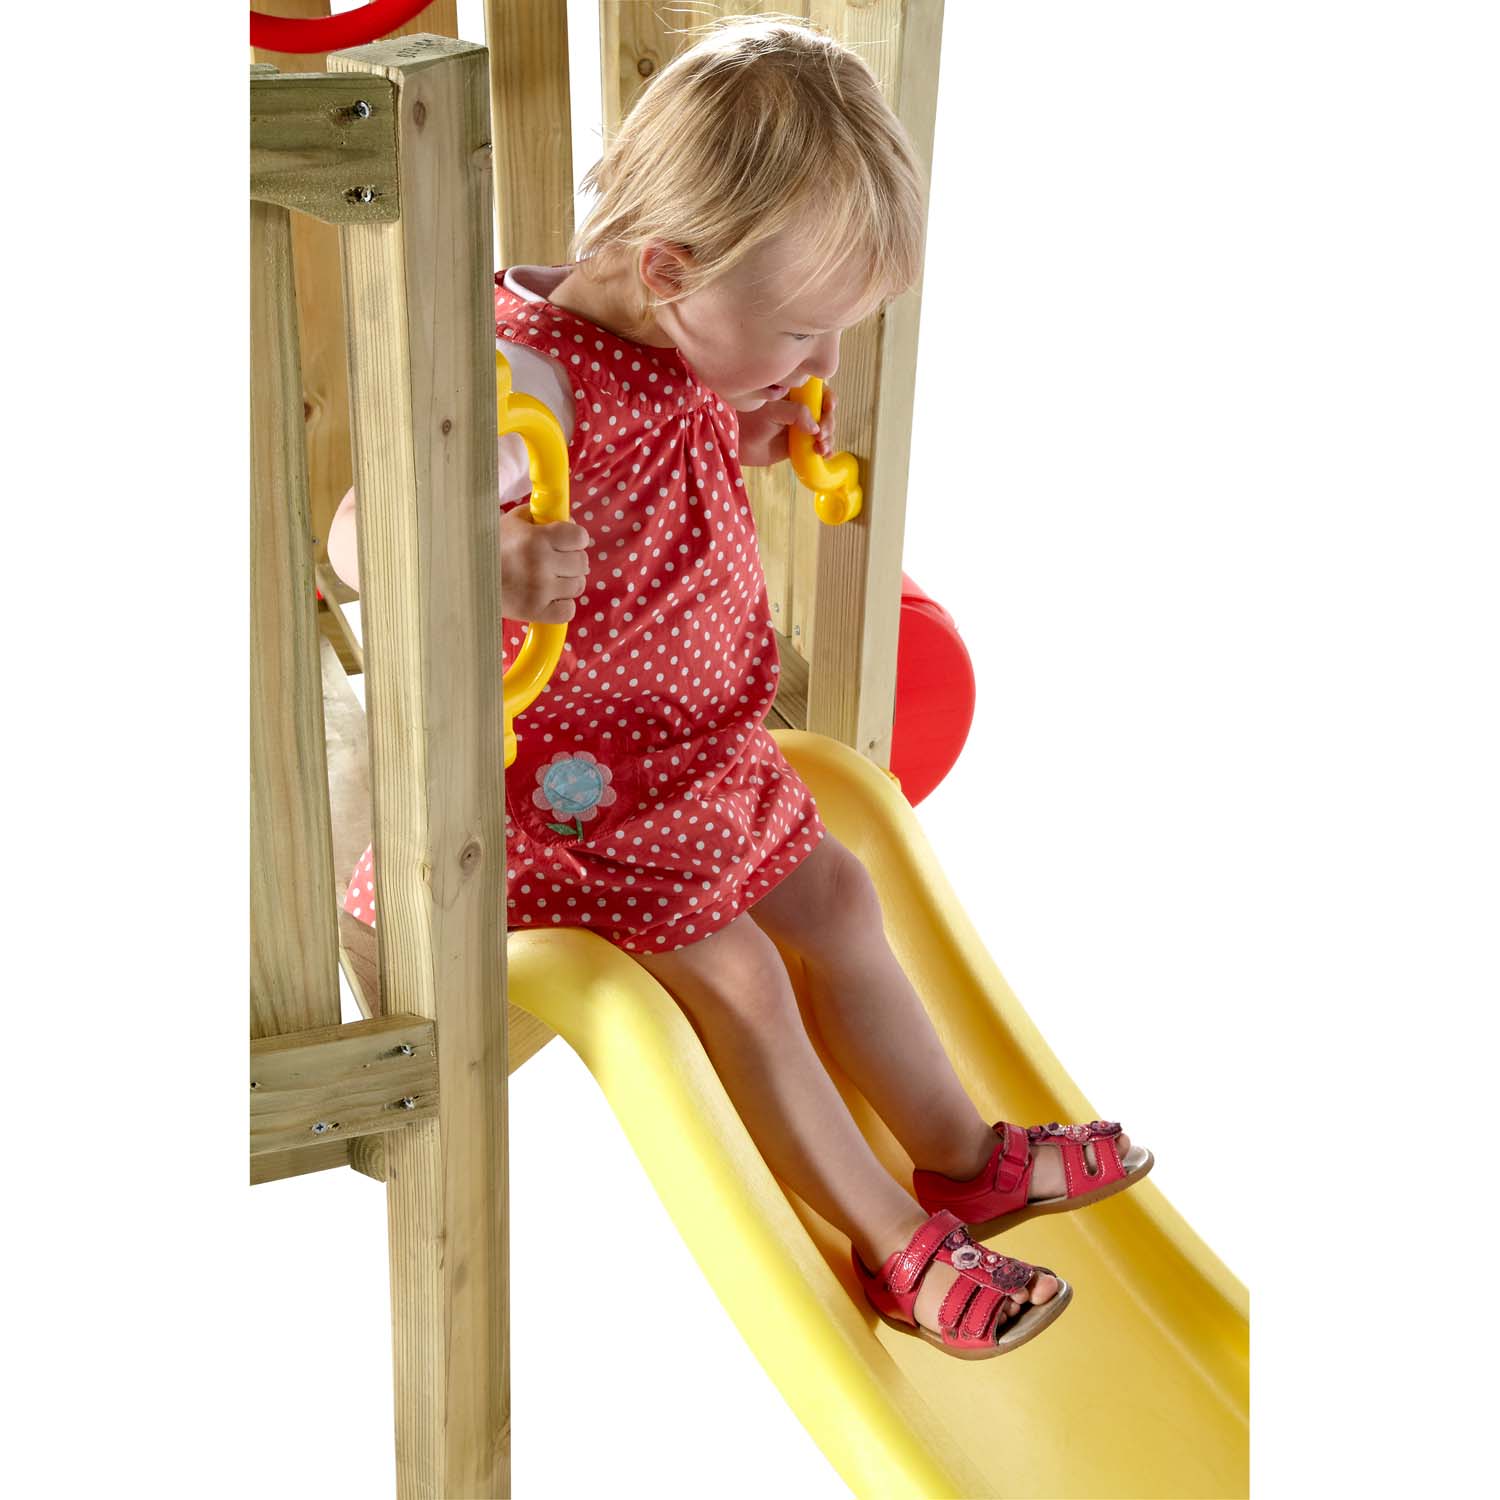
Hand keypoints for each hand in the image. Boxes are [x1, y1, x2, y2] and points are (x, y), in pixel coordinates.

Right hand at [500, 504, 590, 623]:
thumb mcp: (511, 522)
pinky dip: (563, 605)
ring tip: (551, 579)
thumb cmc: (490, 547)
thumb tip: (567, 520)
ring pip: (578, 586)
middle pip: (582, 562)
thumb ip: (539, 517)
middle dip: (573, 560)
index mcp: (536, 538)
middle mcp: (541, 564)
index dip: (575, 539)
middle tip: (558, 562)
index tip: (567, 541)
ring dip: (568, 582)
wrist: (464, 578)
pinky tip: (550, 598)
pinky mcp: (536, 612)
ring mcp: (540, 590)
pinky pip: (568, 610)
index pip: (580, 536)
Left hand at [737, 385, 837, 466]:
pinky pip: (819, 445)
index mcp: (795, 393)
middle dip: (828, 423)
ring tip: (821, 448)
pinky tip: (826, 455)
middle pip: (826, 412)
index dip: (828, 398)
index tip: (828, 408)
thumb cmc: (750, 421)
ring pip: (825, 429)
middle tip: (820, 435)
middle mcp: (803, 408)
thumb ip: (795, 413)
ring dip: (828, 438)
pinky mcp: (803, 444)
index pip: (819, 391)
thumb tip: (815, 427)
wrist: (740, 444)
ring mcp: (804, 427)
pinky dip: (825, 450)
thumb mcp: (773, 411)